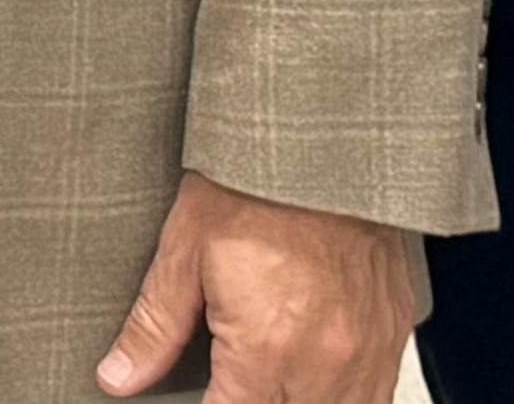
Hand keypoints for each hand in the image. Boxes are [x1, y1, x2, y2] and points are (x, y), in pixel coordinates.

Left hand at [100, 173, 414, 403]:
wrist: (322, 137)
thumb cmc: (254, 183)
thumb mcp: (185, 251)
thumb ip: (155, 328)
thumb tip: (120, 376)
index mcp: (267, 350)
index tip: (199, 393)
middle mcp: (326, 360)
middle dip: (254, 403)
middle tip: (235, 376)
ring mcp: (368, 347)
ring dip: (301, 402)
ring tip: (274, 378)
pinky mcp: (393, 325)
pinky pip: (379, 390)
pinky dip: (348, 393)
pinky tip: (319, 377)